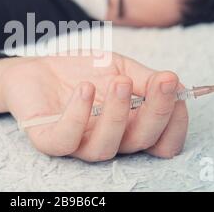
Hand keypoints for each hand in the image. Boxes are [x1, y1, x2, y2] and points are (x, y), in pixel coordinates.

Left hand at [0, 52, 187, 161]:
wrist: (37, 67)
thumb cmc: (80, 69)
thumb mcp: (118, 66)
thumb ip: (145, 78)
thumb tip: (176, 84)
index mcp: (129, 126)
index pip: (162, 140)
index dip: (175, 120)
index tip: (174, 86)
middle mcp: (108, 139)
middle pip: (140, 143)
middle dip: (155, 112)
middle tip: (160, 81)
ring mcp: (79, 143)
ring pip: (105, 148)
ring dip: (118, 114)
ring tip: (119, 82)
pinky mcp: (49, 140)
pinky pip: (65, 139)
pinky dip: (77, 115)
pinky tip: (85, 88)